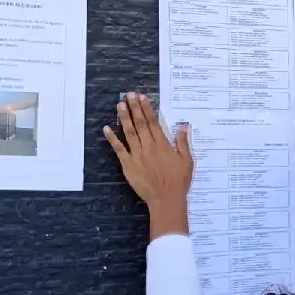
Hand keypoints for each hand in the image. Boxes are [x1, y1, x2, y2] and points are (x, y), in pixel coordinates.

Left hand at [104, 93, 193, 239]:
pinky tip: (107, 128)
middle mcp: (148, 147)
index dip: (147, 108)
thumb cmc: (178, 181)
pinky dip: (112, 139)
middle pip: (140, 124)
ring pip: (129, 133)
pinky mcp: (128, 165)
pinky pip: (119, 150)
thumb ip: (183, 143)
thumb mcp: (187, 160)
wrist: (166, 199)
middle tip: (129, 95)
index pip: (153, 122)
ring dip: (124, 118)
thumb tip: (183, 126)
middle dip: (134, 108)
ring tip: (120, 105)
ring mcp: (137, 155)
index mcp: (162, 144)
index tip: (142, 97)